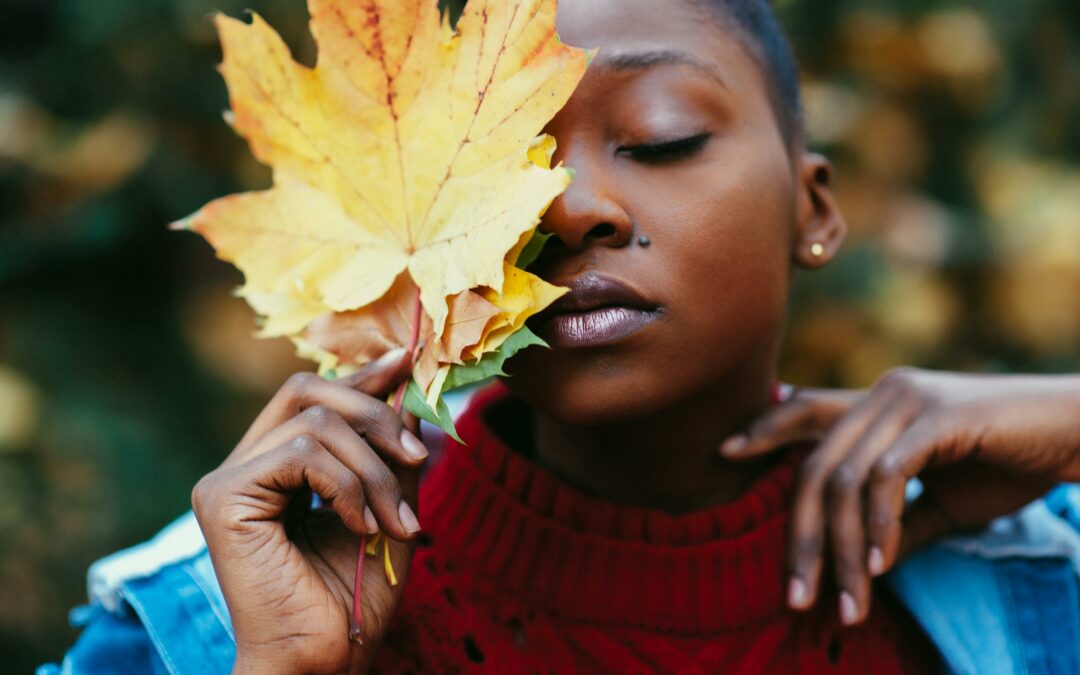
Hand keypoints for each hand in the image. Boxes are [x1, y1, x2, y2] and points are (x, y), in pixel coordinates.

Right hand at [191, 349, 428, 674]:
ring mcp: (227, 479)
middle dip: (375, 415)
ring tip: (394, 521)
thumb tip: (410, 393)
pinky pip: (303, 452)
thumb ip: (391, 454)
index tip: (406, 362)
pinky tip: (360, 526)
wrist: (326, 659)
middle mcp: (245, 466)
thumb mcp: (389, 506)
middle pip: (307, 389)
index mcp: (276, 466)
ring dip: (373, 470)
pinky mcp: (222, 497)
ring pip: (315, 421)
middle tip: (419, 458)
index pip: (313, 396)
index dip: (360, 375)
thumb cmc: (354, 596)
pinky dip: (347, 485)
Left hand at [721, 369, 1079, 625]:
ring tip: (846, 600)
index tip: (724, 450)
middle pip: (815, 467)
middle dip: (803, 537)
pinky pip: (887, 476)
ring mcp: (907, 399)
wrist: (1074, 436)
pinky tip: (879, 565)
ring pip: (845, 479)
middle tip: (795, 594)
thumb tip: (860, 562)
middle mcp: (883, 393)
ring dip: (843, 549)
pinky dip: (879, 525)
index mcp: (878, 404)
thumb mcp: (943, 503)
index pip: (807, 410)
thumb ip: (897, 524)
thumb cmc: (1009, 463)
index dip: (764, 428)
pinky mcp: (937, 416)